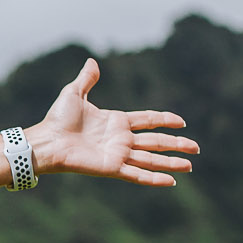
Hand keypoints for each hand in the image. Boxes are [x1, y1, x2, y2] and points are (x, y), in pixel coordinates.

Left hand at [29, 59, 198, 187]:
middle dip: (177, 144)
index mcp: (116, 122)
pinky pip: (137, 174)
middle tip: (196, 148)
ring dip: (171, 163)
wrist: (47, 140)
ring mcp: (118, 154)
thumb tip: (91, 61)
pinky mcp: (112, 167)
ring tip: (190, 166)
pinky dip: (154, 178)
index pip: (148, 121)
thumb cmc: (57, 120)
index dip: (165, 120)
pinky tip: (171, 181)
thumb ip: (87, 79)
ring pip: (152, 159)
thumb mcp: (74, 94)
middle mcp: (120, 139)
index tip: (181, 122)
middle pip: (156, 142)